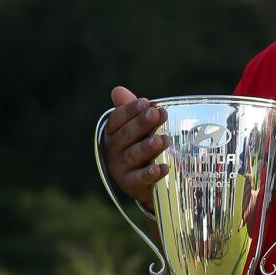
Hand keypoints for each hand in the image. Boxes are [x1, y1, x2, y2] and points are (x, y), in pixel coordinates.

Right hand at [102, 86, 168, 204]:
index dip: (130, 110)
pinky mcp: (132, 184)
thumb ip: (132, 110)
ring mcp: (121, 168)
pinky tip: (163, 167)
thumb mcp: (137, 128)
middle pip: (125, 135)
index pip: (117, 119)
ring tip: (162, 139)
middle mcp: (114, 150)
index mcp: (113, 133)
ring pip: (132, 156)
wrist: (144, 181)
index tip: (146, 102)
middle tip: (156, 114)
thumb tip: (117, 90)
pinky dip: (151, 173)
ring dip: (147, 147)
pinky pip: (141, 178)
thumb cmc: (140, 146)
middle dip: (141, 124)